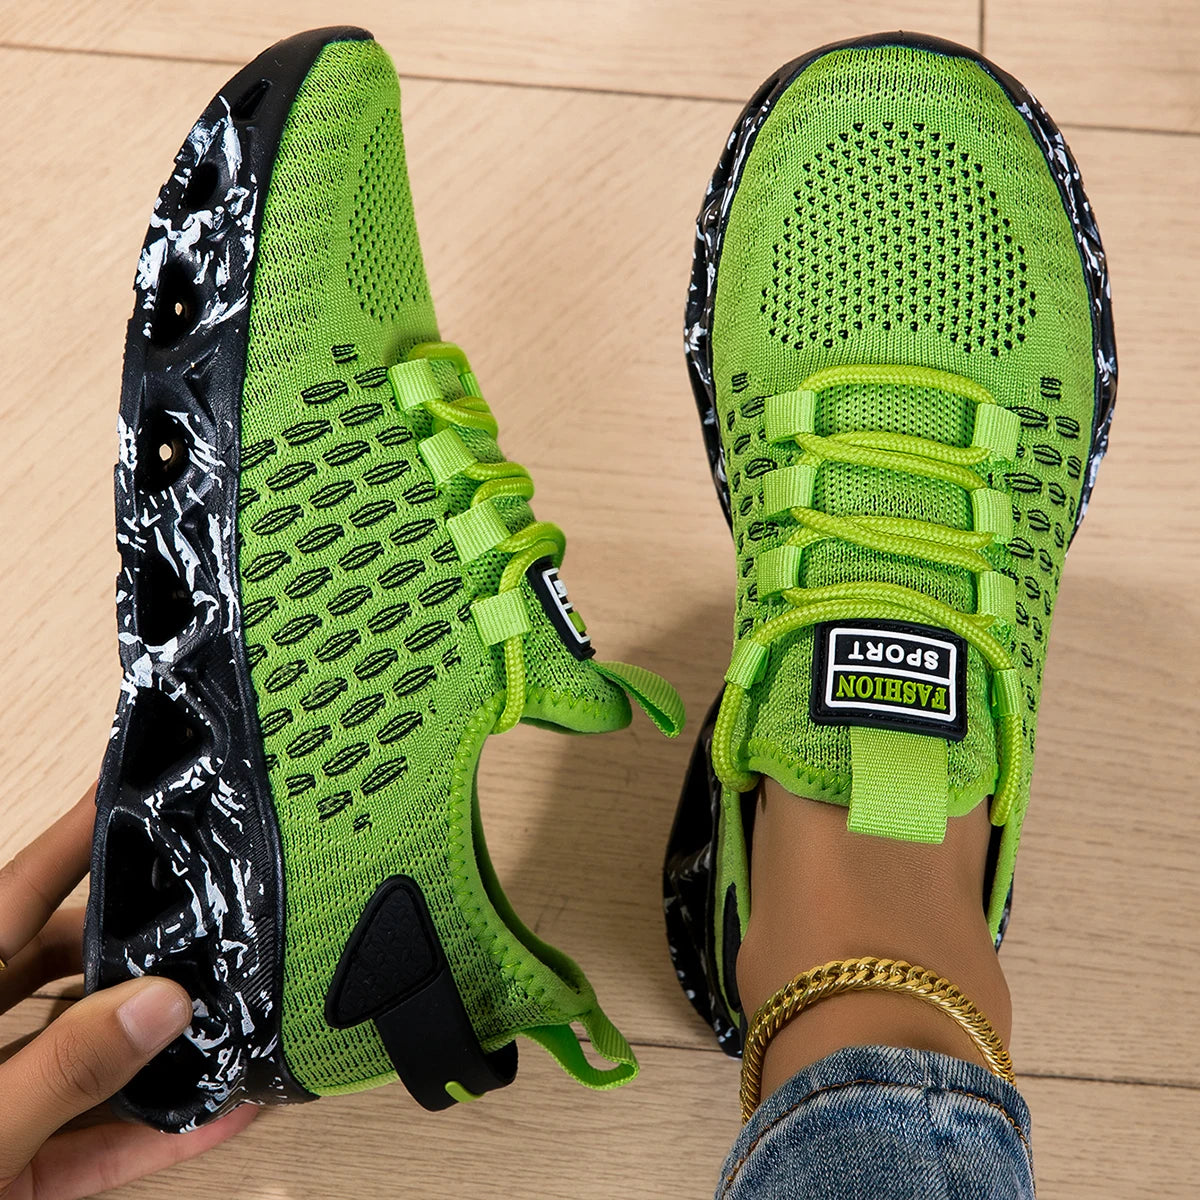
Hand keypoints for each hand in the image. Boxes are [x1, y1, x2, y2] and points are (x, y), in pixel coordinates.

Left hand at [0, 787, 256, 1198]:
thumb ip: (61, 1072)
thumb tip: (160, 1002)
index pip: (15, 897)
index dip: (76, 840)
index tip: (133, 790)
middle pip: (61, 970)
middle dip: (141, 951)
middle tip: (213, 923)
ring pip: (84, 1056)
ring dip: (159, 1050)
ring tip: (235, 1019)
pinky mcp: (2, 1170)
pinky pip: (88, 1139)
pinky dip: (149, 1132)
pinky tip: (218, 1115)